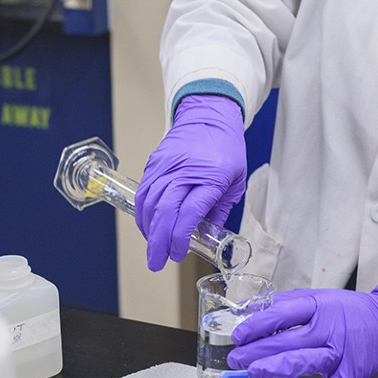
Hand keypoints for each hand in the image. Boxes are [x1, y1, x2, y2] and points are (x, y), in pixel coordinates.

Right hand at [135, 94, 245, 270]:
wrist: (208, 115)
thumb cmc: (226, 148)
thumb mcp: (235, 182)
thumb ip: (219, 210)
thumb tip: (205, 237)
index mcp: (210, 178)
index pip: (189, 213)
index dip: (180, 237)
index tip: (177, 254)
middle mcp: (185, 171)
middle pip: (165, 211)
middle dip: (158, 241)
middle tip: (156, 262)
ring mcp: (166, 166)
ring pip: (150, 203)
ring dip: (149, 230)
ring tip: (153, 247)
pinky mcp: (154, 164)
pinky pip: (143, 192)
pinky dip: (143, 213)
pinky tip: (147, 227)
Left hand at [227, 284, 377, 377]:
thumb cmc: (351, 311)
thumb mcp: (320, 298)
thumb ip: (289, 304)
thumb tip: (257, 309)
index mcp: (317, 308)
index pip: (281, 314)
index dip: (257, 325)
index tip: (239, 335)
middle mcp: (327, 329)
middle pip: (287, 341)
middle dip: (257, 351)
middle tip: (235, 358)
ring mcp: (339, 352)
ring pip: (304, 361)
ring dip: (277, 368)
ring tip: (254, 372)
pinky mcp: (350, 372)